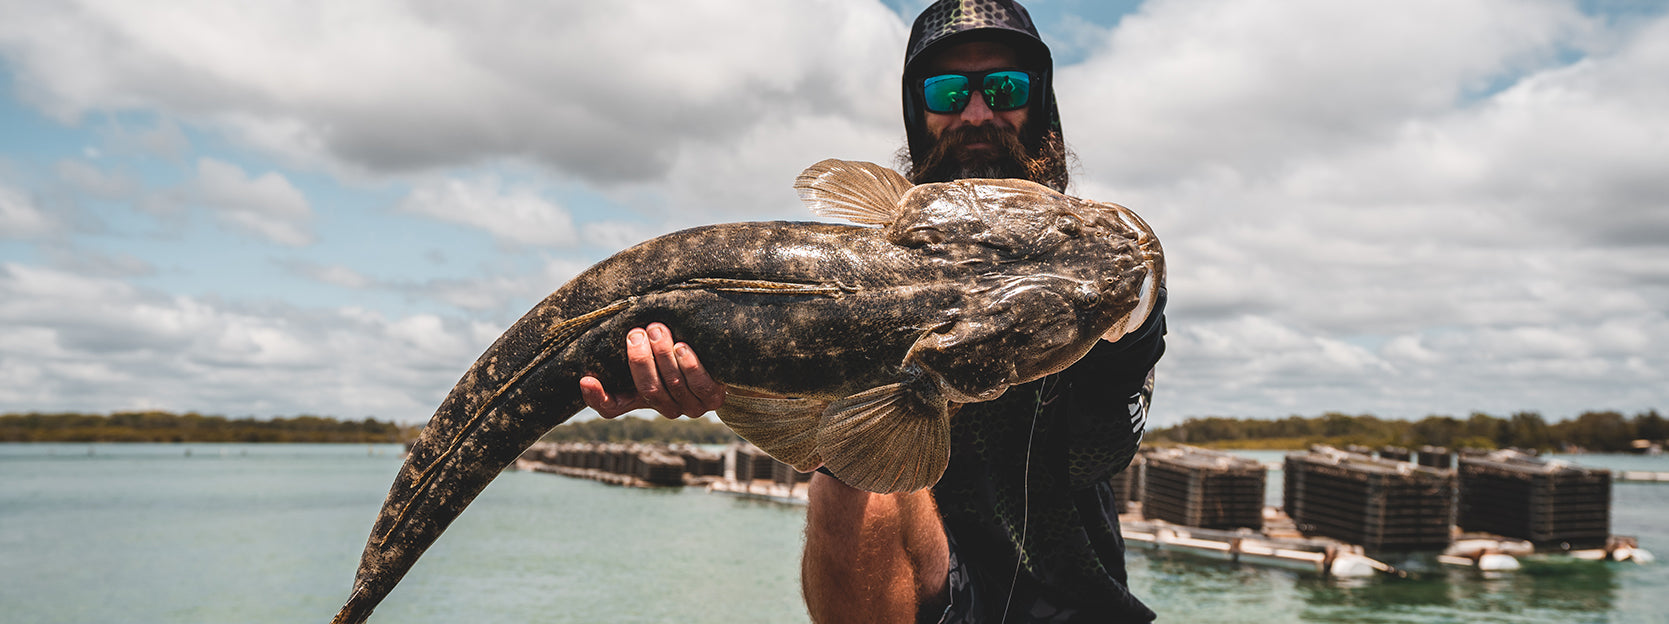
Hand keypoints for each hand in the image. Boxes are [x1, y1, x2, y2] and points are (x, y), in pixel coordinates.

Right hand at [579, 322, 725, 418]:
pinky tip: (682, 346)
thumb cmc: (669, 357)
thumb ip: (619, 360)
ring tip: (657, 330)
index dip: (597, 397)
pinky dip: (690, 365)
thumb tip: (584, 377)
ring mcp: (692, 407)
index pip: (611, 408)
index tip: (586, 380)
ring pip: (674, 384)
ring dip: (664, 356)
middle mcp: (666, 409)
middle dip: (641, 360)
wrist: (712, 357)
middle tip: (636, 333)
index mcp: (641, 402)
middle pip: (649, 390)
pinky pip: (701, 386)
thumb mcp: (644, 357)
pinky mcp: (714, 399)